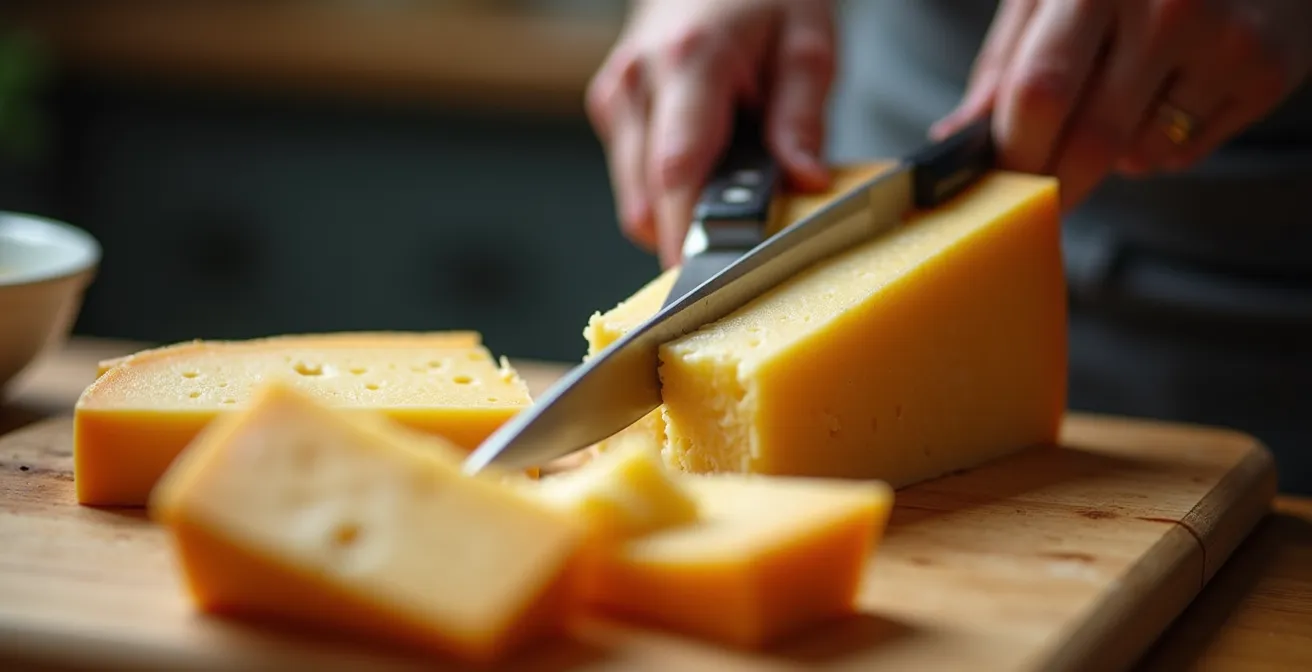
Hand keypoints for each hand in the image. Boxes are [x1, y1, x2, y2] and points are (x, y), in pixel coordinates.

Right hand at [586, 0, 834, 267]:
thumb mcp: (807, 43)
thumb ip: (802, 118)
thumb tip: (804, 181)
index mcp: (688, 60)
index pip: (677, 170)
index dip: (686, 234)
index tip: (706, 280)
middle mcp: (637, 81)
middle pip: (648, 199)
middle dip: (693, 232)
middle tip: (747, 233)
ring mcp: (616, 96)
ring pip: (636, 199)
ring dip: (681, 210)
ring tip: (730, 175)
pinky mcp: (610, 108)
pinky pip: (635, 179)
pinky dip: (669, 190)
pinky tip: (706, 160)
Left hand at [931, 0, 1311, 209]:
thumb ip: (1008, 59)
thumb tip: (959, 136)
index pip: (1040, 92)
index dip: (1013, 153)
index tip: (996, 186)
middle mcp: (1168, 6)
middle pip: (1091, 139)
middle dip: (1053, 185)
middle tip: (1037, 195)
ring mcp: (1226, 39)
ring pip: (1138, 156)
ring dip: (1108, 159)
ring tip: (1115, 106)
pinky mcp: (1269, 70)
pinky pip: (1183, 154)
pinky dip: (1155, 148)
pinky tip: (1163, 97)